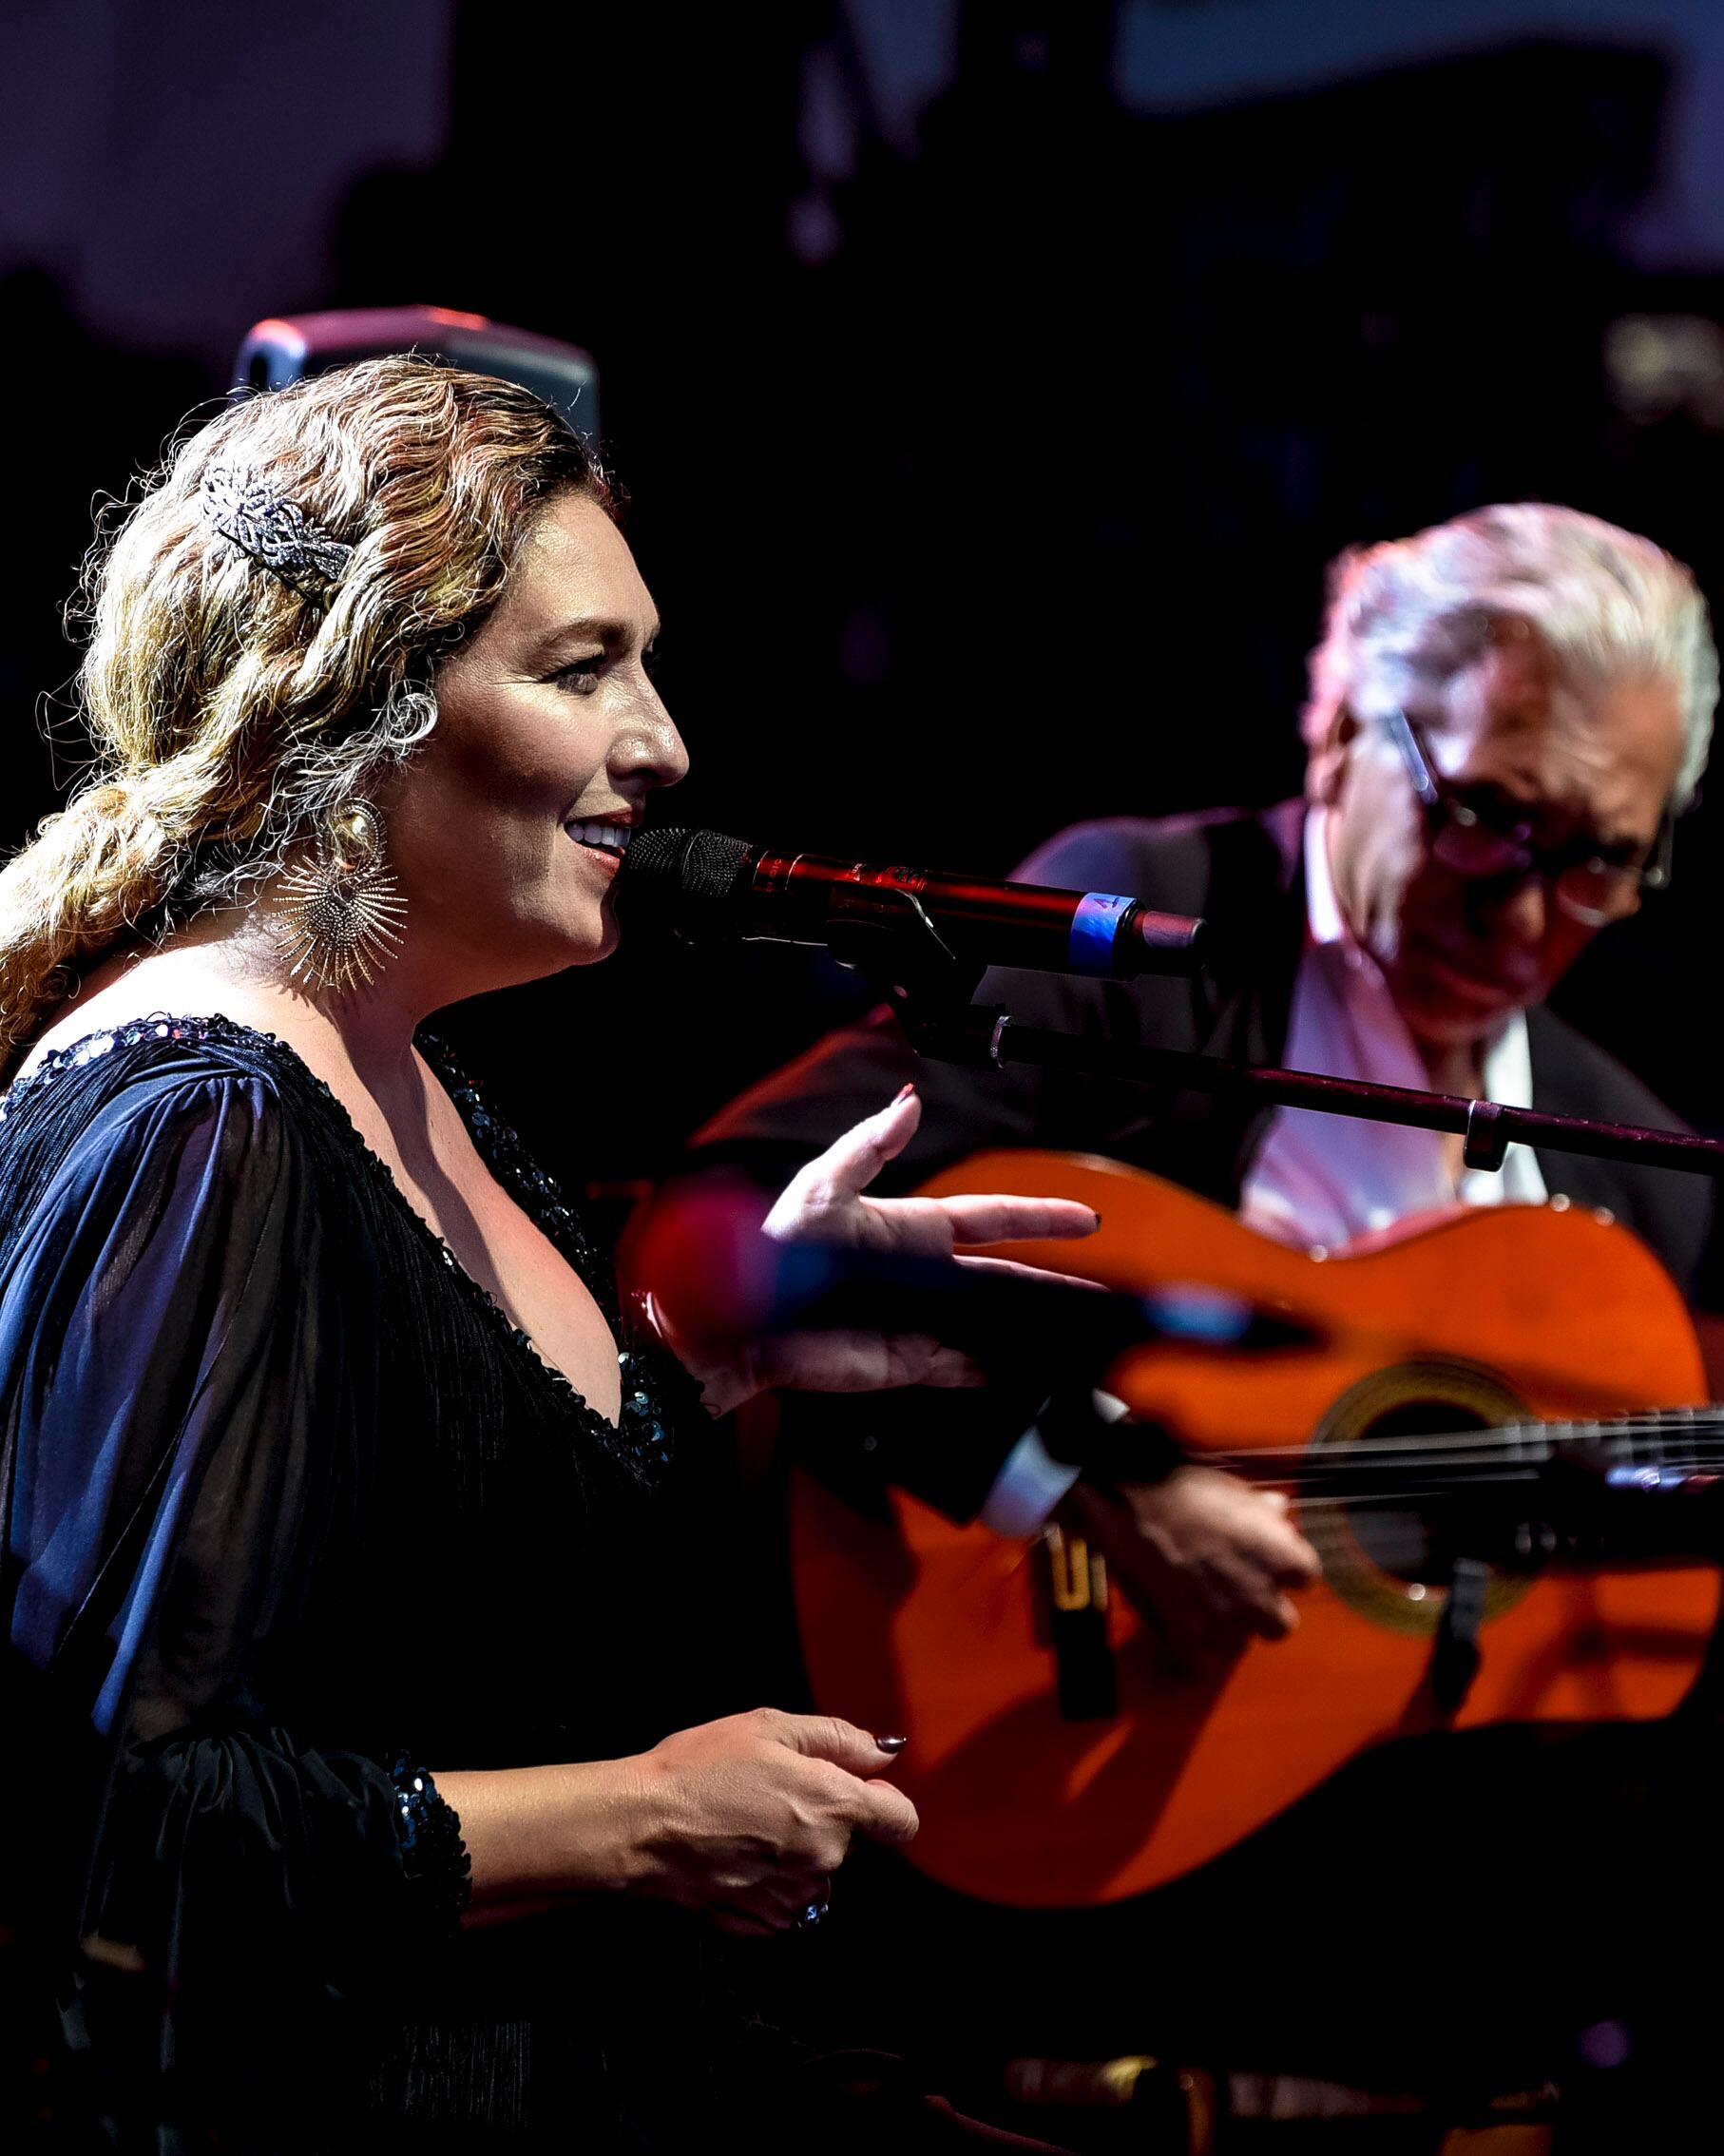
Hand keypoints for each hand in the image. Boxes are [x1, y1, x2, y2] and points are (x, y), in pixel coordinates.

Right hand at [625, 1709, 917, 1935]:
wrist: (639, 1825)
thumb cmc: (700, 1767)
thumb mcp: (771, 1727)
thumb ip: (839, 1740)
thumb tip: (884, 1753)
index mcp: (835, 1806)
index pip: (901, 1821)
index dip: (883, 1802)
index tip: (855, 1789)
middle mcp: (824, 1859)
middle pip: (848, 1841)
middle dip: (821, 1817)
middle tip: (769, 1791)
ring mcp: (792, 1896)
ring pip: (814, 1873)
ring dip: (794, 1853)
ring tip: (744, 1824)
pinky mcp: (760, 1921)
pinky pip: (784, 1901)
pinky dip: (768, 1882)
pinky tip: (734, 1855)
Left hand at [721, 1086, 1099, 1407]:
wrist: (747, 1317)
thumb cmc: (777, 1245)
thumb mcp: (825, 1182)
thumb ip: (873, 1144)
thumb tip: (911, 1101)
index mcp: (912, 1228)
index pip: (992, 1219)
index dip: (1039, 1218)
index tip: (1085, 1218)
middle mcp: (925, 1276)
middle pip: (1006, 1278)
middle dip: (1054, 1282)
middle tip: (1100, 1290)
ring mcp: (922, 1320)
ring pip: (992, 1324)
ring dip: (1031, 1328)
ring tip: (1080, 1335)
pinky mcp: (910, 1362)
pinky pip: (966, 1367)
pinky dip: (1000, 1370)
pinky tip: (1033, 1370)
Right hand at [1067, 1464, 1320, 1671]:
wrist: (1135, 1498)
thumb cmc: (1186, 1489)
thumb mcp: (1238, 1492)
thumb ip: (1263, 1512)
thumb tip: (1278, 1509)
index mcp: (1283, 1560)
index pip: (1304, 1578)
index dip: (1279, 1570)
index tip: (1263, 1563)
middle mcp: (1261, 1597)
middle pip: (1279, 1624)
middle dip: (1260, 1610)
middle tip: (1236, 1590)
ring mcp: (1224, 1621)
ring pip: (1238, 1644)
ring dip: (1224, 1628)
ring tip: (1200, 1603)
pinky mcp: (1185, 1635)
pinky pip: (1197, 1666)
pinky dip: (1188, 1654)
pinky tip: (1179, 1632)